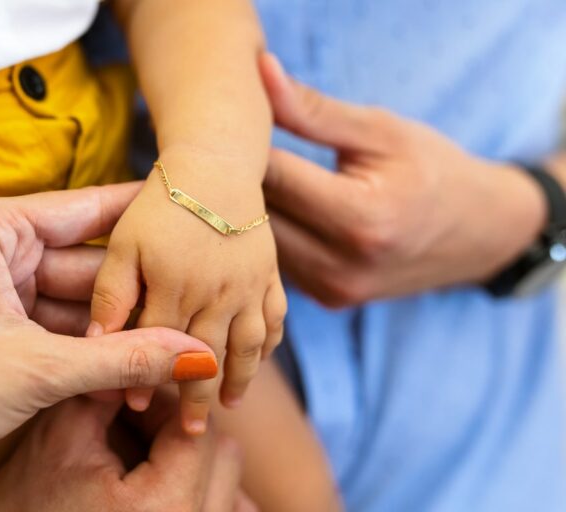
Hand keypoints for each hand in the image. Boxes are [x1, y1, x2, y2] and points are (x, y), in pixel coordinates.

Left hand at [0, 184, 217, 511]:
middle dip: (135, 295)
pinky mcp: (4, 320)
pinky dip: (94, 346)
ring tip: (174, 346)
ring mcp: (2, 285)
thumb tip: (192, 355)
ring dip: (119, 328)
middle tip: (192, 304)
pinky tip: (135, 365)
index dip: (141, 214)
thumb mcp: (39, 369)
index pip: (87, 209)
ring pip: (80, 299)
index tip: (190, 210)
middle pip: (89, 263)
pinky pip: (63, 323)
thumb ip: (122, 359)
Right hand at [0, 396, 257, 511]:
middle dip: (178, 429)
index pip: (194, 431)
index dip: (162, 400)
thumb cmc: (19, 510)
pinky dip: (198, 490)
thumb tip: (148, 343)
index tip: (131, 391)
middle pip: (222, 456)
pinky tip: (155, 479)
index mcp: (166, 507)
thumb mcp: (61, 441)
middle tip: (132, 419)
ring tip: (138, 451)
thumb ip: (109, 386)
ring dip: (190, 459)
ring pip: (226, 484)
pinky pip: (222, 510)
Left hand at [90, 152, 286, 434]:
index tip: (139, 412)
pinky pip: (275, 318)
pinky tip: (259, 361)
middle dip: (198, 395)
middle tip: (194, 430)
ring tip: (231, 405)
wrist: (214, 162)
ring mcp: (249, 284)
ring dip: (240, 378)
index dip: (147, 379)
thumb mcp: (124, 243)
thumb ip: (111, 296)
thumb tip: (98, 343)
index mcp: (175, 287)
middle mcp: (217, 292)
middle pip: (206, 355)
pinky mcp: (269, 272)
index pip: (158, 346)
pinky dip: (268, 344)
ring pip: (247, 345)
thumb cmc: (160, 202)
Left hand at [259, 53, 546, 305]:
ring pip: (261, 245)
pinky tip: (280, 209)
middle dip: (244, 177)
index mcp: (361, 217)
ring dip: (251, 210)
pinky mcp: (328, 300)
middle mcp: (343, 265)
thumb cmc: (430, 169)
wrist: (477, 232)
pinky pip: (278, 263)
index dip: (249, 144)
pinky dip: (271, 236)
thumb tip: (260, 71)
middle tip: (241, 148)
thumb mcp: (380, 130)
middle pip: (260, 216)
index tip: (240, 121)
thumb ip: (313, 110)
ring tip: (257, 177)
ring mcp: (334, 290)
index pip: (275, 176)